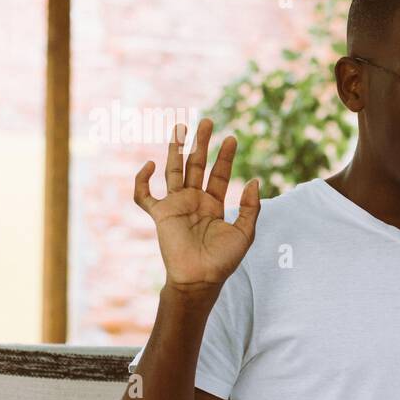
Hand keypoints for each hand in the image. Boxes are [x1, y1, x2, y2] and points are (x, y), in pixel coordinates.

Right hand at [134, 118, 259, 292]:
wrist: (201, 279)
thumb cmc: (223, 260)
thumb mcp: (245, 232)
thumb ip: (251, 207)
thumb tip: (257, 180)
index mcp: (213, 205)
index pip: (219, 174)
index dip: (225, 157)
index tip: (232, 138)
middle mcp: (194, 201)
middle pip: (195, 166)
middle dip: (200, 144)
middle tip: (206, 121)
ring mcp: (176, 206)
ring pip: (173, 171)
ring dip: (176, 149)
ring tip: (180, 127)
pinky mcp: (160, 215)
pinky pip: (144, 196)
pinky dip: (142, 181)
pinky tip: (150, 165)